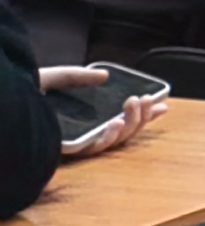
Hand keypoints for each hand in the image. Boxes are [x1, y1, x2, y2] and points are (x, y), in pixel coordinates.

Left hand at [46, 69, 167, 156]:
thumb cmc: (19, 96)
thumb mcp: (52, 78)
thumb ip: (76, 76)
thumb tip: (105, 75)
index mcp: (82, 118)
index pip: (121, 117)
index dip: (144, 114)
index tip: (163, 105)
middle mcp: (83, 132)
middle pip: (124, 130)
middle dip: (142, 116)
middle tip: (146, 99)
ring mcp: (78, 142)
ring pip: (116, 140)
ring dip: (131, 123)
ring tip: (134, 102)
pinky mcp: (69, 150)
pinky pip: (96, 148)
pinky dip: (110, 136)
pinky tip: (116, 122)